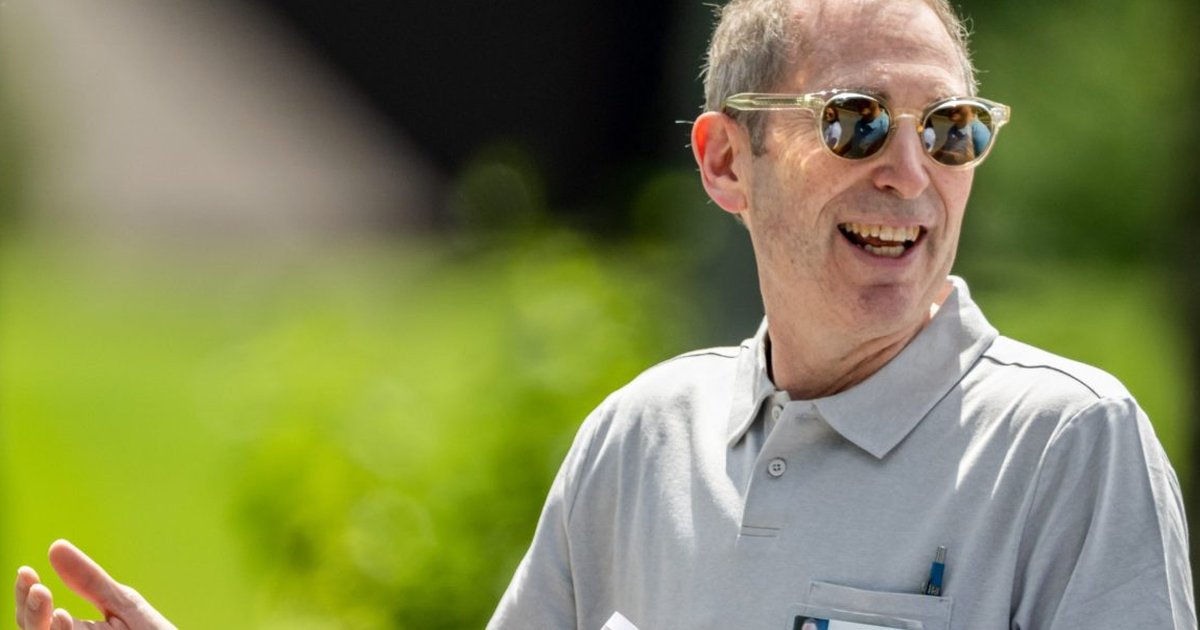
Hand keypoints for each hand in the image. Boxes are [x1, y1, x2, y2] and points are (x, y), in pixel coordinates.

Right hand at [14, 540, 175, 629]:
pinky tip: (66, 621)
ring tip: (55, 608)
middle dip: (31, 614)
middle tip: (38, 589)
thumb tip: (55, 546)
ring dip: (45, 627)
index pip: (37, 615)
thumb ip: (90, 581)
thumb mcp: (122, 603)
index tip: (26, 571)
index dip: (26, 595)